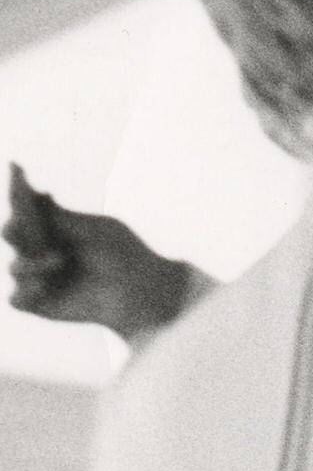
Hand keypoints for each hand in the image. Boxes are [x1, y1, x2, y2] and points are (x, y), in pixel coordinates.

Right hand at [4, 164, 198, 341]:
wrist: (142, 291)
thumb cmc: (125, 254)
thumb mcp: (97, 230)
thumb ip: (64, 218)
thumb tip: (39, 194)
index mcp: (56, 226)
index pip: (28, 206)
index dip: (19, 188)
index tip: (16, 167)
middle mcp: (42, 250)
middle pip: (13, 233)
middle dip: (14, 228)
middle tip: (20, 224)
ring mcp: (39, 277)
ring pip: (15, 267)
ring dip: (31, 263)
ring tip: (57, 260)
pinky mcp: (40, 303)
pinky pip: (17, 299)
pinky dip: (25, 292)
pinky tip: (41, 286)